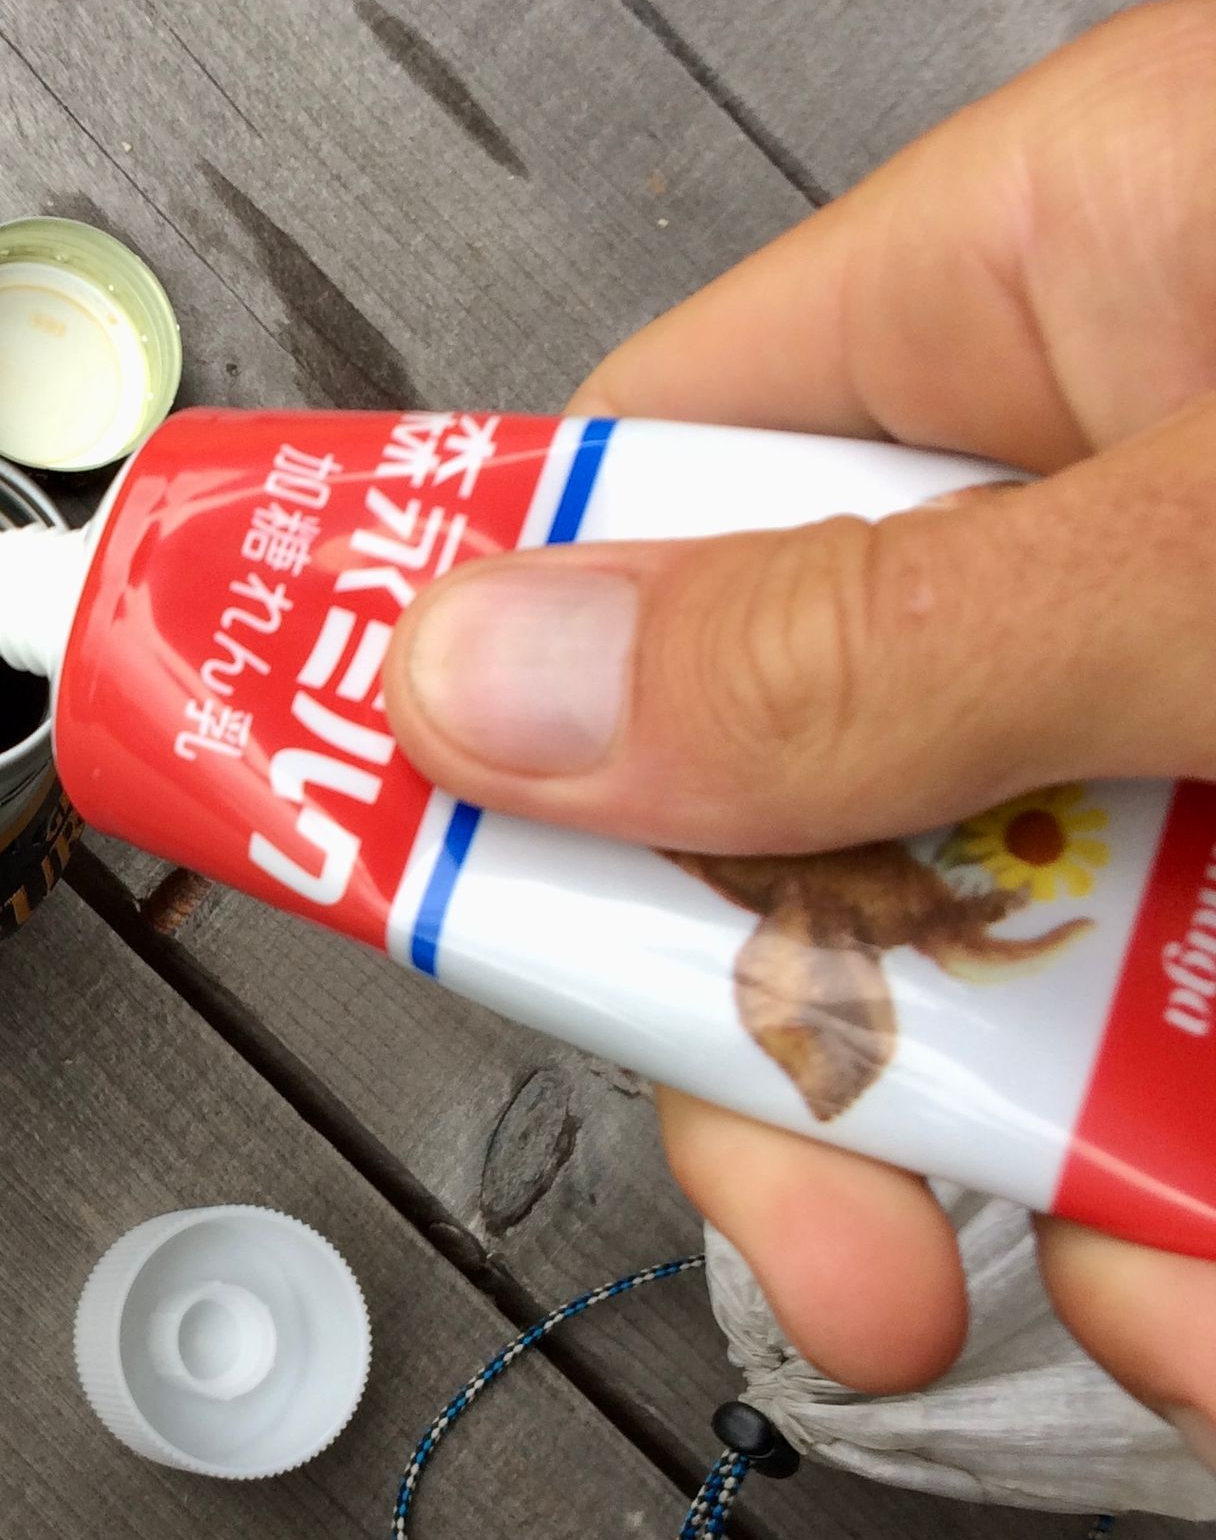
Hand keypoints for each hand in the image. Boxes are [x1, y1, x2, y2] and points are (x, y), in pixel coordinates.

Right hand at [385, 0, 1215, 1463]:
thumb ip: (862, 642)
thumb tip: (492, 685)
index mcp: (1058, 289)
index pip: (638, 485)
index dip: (492, 695)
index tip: (403, 887)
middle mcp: (1128, 496)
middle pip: (809, 809)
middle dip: (842, 1072)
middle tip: (864, 1250)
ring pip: (1026, 995)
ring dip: (1105, 1199)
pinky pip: (1201, 1071)